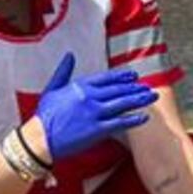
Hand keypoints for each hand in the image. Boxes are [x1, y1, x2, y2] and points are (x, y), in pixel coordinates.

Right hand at [30, 52, 153, 162]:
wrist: (40, 138)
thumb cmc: (45, 116)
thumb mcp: (52, 88)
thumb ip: (64, 71)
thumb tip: (70, 55)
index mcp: (79, 86)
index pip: (106, 78)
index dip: (122, 76)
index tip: (134, 76)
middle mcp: (89, 97)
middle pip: (118, 90)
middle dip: (135, 88)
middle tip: (149, 87)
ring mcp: (94, 113)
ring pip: (122, 103)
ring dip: (139, 100)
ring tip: (151, 97)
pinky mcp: (97, 129)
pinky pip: (119, 123)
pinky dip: (133, 119)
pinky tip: (144, 117)